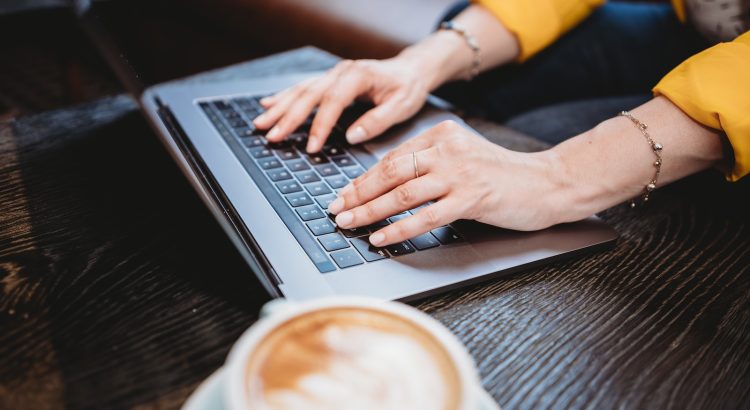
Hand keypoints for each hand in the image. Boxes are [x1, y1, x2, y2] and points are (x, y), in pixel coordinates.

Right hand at [252, 58, 429, 152]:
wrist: (411, 70)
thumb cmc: (408, 88)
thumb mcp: (402, 106)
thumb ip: (377, 121)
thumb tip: (352, 136)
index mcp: (358, 76)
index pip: (333, 102)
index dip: (320, 126)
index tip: (311, 147)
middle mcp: (341, 71)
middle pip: (309, 95)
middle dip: (288, 117)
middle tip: (271, 136)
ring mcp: (333, 74)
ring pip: (301, 90)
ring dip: (280, 107)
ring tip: (261, 123)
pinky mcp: (330, 79)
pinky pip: (303, 87)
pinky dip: (285, 96)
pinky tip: (268, 103)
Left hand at [327, 120, 573, 246]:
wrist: (548, 183)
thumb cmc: (504, 176)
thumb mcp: (463, 157)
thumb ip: (431, 164)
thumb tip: (388, 186)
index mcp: (442, 135)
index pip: (392, 157)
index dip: (364, 178)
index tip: (345, 193)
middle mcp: (447, 149)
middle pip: (390, 172)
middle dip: (357, 193)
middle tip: (336, 208)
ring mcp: (459, 173)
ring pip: (402, 193)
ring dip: (370, 211)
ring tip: (348, 223)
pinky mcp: (471, 198)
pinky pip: (425, 216)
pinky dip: (398, 228)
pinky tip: (380, 237)